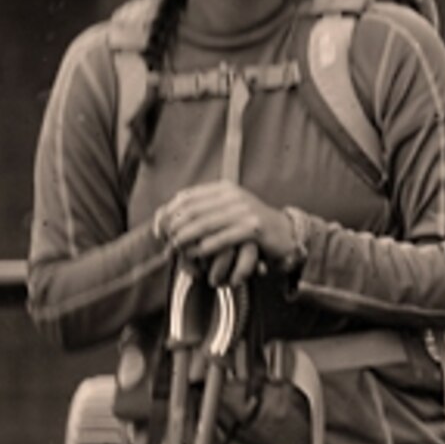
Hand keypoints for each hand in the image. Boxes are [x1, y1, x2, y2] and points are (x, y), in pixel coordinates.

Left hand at [152, 182, 295, 279]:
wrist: (285, 232)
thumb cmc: (250, 225)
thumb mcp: (227, 211)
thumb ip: (203, 210)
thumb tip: (167, 216)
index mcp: (223, 189)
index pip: (186, 198)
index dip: (168, 214)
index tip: (159, 231)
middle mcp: (233, 196)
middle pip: (192, 211)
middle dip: (174, 229)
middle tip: (166, 244)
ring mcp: (245, 211)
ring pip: (204, 224)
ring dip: (186, 239)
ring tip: (177, 251)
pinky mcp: (254, 228)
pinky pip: (222, 238)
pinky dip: (205, 247)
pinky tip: (197, 254)